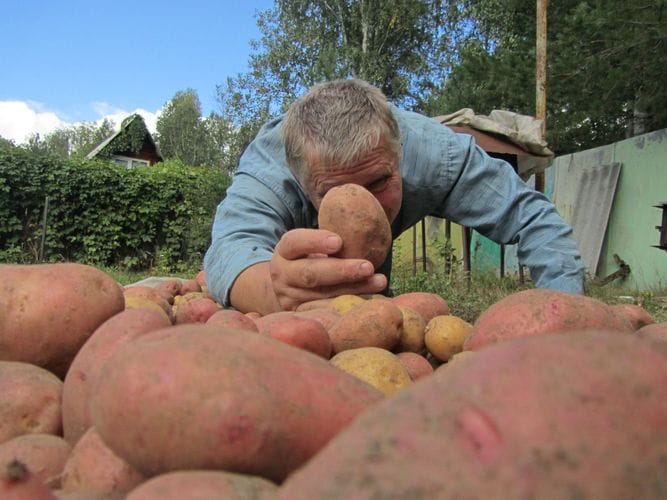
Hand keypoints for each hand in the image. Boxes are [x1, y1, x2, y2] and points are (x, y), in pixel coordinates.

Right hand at [270, 228, 387, 310]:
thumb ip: (331, 233)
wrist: (288, 287)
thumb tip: (363, 209)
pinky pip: (324, 312)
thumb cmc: (312, 257)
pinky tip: (369, 300)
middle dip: (341, 271)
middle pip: (309, 273)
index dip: (315, 241)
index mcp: (285, 250)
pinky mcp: (298, 314)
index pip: (295, 242)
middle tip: (368, 266)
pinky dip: (347, 306)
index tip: (339, 241)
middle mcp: (281, 273)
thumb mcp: (313, 243)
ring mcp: (288, 297)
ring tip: (379, 281)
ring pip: (320, 295)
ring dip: (353, 289)